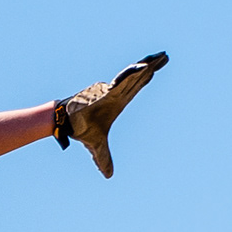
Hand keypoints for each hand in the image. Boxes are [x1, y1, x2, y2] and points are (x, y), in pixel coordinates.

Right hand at [49, 52, 167, 177]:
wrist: (67, 123)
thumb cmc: (81, 129)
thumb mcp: (97, 148)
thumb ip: (104, 159)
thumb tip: (108, 176)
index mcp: (116, 102)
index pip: (134, 88)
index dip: (145, 79)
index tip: (156, 68)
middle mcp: (116, 94)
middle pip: (137, 78)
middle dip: (151, 66)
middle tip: (165, 56)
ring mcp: (112, 89)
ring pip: (133, 75)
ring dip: (147, 66)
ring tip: (161, 56)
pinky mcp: (106, 90)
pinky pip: (123, 79)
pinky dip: (135, 73)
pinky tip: (145, 67)